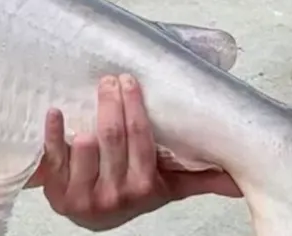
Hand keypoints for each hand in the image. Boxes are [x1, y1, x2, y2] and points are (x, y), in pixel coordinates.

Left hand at [29, 74, 241, 230]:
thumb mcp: (165, 187)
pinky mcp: (56, 187)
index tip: (130, 80)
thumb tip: (239, 180)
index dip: (134, 109)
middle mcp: (114, 192)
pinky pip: (52, 156)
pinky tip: (54, 111)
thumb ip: (198, 179)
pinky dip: (53, 132)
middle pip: (112, 139)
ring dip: (87, 119)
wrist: (90, 213)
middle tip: (111, 78)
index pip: (141, 141)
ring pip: (85, 148)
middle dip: (112, 104)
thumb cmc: (131, 190)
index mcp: (143, 186)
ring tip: (94, 92)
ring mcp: (83, 192)